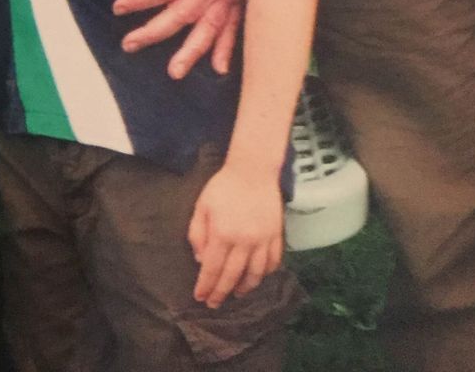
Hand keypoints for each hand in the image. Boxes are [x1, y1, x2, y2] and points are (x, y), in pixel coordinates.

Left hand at [188, 164, 282, 308]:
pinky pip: (273, 262)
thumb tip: (201, 260)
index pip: (212, 269)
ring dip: (245, 288)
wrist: (253, 170)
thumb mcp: (202, 206)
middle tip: (214, 304)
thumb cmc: (223, 187)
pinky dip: (265, 274)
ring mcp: (263, 241)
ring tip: (236, 294)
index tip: (200, 297)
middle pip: (232, 276)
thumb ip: (198, 234)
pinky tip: (258, 277)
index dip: (206, 286)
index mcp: (223, 234)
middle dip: (221, 293)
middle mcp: (244, 242)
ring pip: (255, 274)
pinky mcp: (277, 236)